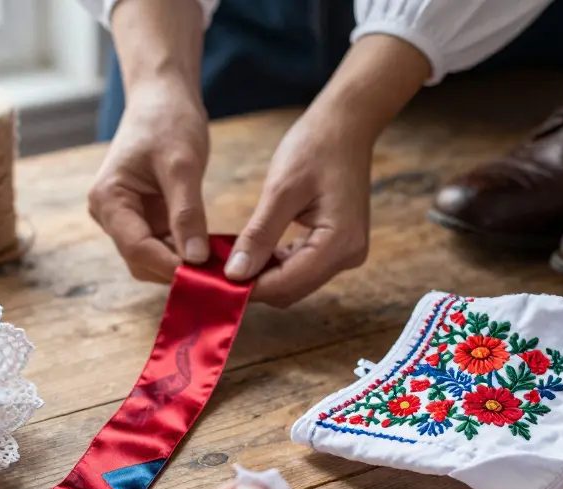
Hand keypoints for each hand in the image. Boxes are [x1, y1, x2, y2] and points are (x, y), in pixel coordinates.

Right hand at [87, 0, 209, 282]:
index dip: (169, 266)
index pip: (136, 247)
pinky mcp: (145, 217)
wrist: (162, 96)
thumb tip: (195, 259)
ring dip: (181, 265)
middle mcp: (110, 214)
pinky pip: (163, 245)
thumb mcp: (182, 165)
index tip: (204, 277)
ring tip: (217, 269)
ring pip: (151, 258)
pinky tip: (211, 256)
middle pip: (140, 260)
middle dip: (175, 270)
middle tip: (216, 278)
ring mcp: (126, 218)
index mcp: (108, 199)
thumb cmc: (167, 120)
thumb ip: (187, 213)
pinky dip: (185, 253)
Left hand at [224, 35, 431, 306]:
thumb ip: (259, 235)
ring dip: (263, 275)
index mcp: (339, 244)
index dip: (250, 288)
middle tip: (217, 272)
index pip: (287, 284)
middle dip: (255, 284)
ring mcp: (346, 252)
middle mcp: (348, 255)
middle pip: (292, 289)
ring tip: (230, 261)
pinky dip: (276, 263)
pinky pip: (302, 266)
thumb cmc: (315, 147)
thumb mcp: (281, 190)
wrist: (346, 125)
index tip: (214, 283)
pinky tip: (254, 250)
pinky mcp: (338, 245)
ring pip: (295, 281)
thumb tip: (235, 274)